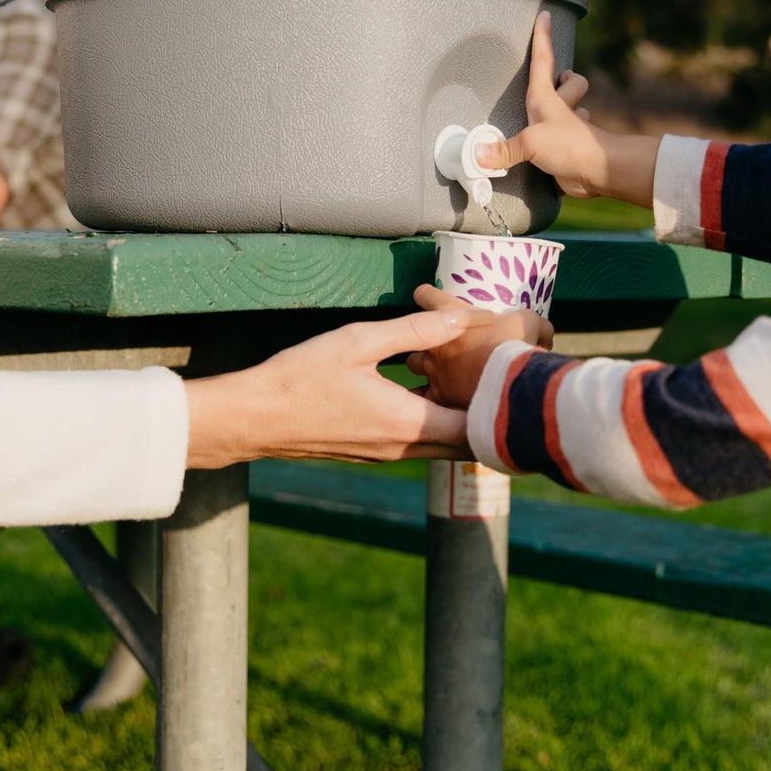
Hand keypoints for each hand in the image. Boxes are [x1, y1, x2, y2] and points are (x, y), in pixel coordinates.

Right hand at [184, 308, 497, 468]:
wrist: (255, 418)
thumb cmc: (301, 377)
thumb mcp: (358, 341)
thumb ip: (414, 331)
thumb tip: (460, 318)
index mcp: (407, 422)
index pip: (478, 429)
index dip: (501, 407)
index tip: (514, 379)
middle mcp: (403, 446)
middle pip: (467, 441)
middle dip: (487, 412)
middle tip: (501, 376)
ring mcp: (387, 453)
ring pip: (442, 440)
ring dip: (458, 413)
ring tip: (467, 375)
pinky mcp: (372, 450)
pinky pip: (418, 438)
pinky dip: (432, 416)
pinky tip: (425, 384)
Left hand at [407, 284, 552, 408]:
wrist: (508, 383)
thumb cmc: (514, 345)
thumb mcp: (530, 324)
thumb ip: (536, 327)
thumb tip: (543, 338)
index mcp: (451, 316)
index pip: (426, 296)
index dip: (427, 296)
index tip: (428, 298)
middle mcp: (435, 341)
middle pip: (416, 337)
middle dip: (429, 341)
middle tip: (448, 347)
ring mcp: (434, 371)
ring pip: (417, 367)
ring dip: (430, 368)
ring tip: (448, 374)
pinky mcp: (440, 398)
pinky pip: (430, 399)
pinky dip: (438, 400)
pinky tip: (449, 403)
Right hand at [471, 11, 608, 197]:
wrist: (599, 171)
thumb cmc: (570, 145)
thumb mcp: (530, 144)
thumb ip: (502, 149)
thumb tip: (477, 155)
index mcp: (546, 99)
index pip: (542, 60)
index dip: (542, 37)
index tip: (545, 16)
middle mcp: (557, 111)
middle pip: (570, 83)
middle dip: (568, 80)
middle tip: (560, 80)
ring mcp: (566, 129)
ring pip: (575, 111)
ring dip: (569, 112)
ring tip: (547, 124)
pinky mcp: (569, 150)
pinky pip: (565, 141)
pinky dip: (559, 145)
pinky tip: (546, 155)